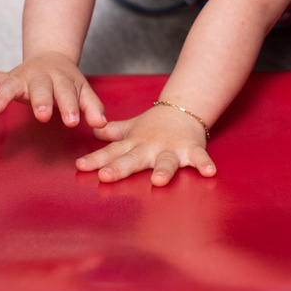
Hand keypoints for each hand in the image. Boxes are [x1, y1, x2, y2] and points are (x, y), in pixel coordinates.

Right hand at [0, 51, 106, 128]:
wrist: (52, 56)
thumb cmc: (67, 82)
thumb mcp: (83, 91)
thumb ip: (92, 107)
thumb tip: (101, 125)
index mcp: (63, 80)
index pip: (68, 94)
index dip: (71, 107)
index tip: (72, 122)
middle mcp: (43, 76)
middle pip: (42, 88)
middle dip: (41, 101)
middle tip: (43, 116)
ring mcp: (24, 76)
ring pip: (13, 84)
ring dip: (4, 95)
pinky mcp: (9, 77)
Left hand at [76, 104, 215, 186]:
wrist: (183, 110)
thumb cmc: (155, 124)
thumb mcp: (131, 128)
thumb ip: (113, 132)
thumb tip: (92, 132)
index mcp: (134, 144)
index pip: (112, 152)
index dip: (96, 159)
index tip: (80, 166)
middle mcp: (150, 147)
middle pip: (133, 159)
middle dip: (120, 168)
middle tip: (105, 175)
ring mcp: (171, 149)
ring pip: (166, 161)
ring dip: (163, 170)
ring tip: (158, 180)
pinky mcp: (191, 149)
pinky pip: (199, 158)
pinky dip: (205, 164)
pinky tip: (210, 172)